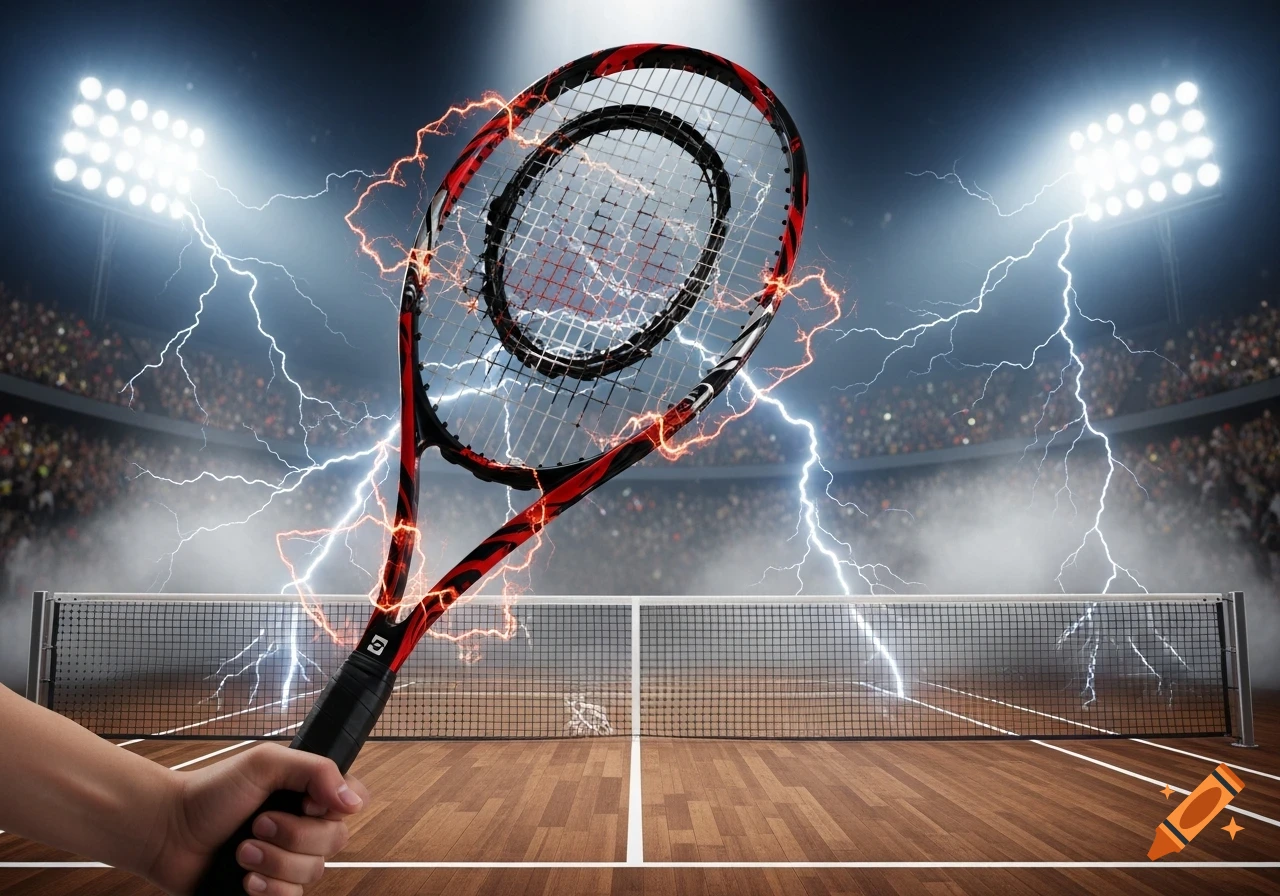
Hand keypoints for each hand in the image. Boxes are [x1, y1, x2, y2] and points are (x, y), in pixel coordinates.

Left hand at [149, 744, 369, 895]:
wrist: (167, 833)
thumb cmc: (211, 791)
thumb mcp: (266, 763)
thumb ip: (316, 770)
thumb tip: (354, 802)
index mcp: (309, 793)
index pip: (355, 801)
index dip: (336, 808)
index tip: (304, 803)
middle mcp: (304, 826)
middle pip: (336, 841)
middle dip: (293, 836)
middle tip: (257, 825)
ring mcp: (288, 859)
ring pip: (314, 872)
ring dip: (274, 862)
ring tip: (241, 852)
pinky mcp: (270, 889)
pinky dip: (268, 890)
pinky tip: (245, 879)